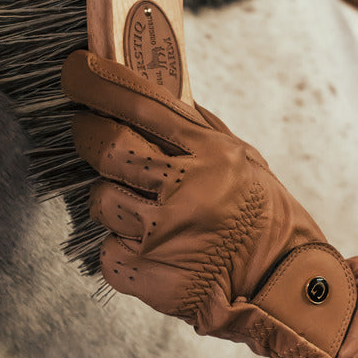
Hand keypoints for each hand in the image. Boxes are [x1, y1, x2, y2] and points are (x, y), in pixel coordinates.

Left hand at [60, 50, 357, 357]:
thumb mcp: (244, 160)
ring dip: (109, 199)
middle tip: (88, 131)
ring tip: (137, 206)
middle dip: (89, 135)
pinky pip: (107, 251)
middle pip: (110, 149)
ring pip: (101, 200)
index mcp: (212, 155)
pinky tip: (148, 249)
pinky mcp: (152, 278)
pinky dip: (120, 249)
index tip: (74, 72)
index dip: (99, 85)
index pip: (143, 106)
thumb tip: (154, 91)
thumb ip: (199, 129)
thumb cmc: (264, 219)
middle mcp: (188, 192)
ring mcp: (166, 238)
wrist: (282, 285)